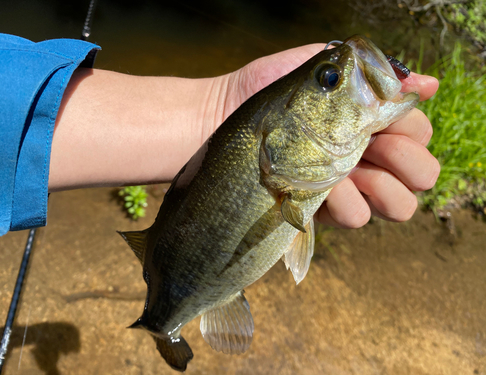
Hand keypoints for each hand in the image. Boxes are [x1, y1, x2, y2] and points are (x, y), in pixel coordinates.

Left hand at [215, 45, 439, 227]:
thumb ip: (371, 73)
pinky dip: (348, 204)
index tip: (387, 121)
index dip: (411, 129)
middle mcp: (362, 156)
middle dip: (410, 163)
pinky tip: (325, 190)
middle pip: (419, 173)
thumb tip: (426, 83)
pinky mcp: (320, 209)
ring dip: (384, 188)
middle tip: (378, 149)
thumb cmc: (263, 91)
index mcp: (365, 122)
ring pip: (397, 204)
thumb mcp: (316, 69)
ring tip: (353, 172)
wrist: (215, 120)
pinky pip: (357, 217)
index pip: (416, 131)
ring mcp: (344, 185)